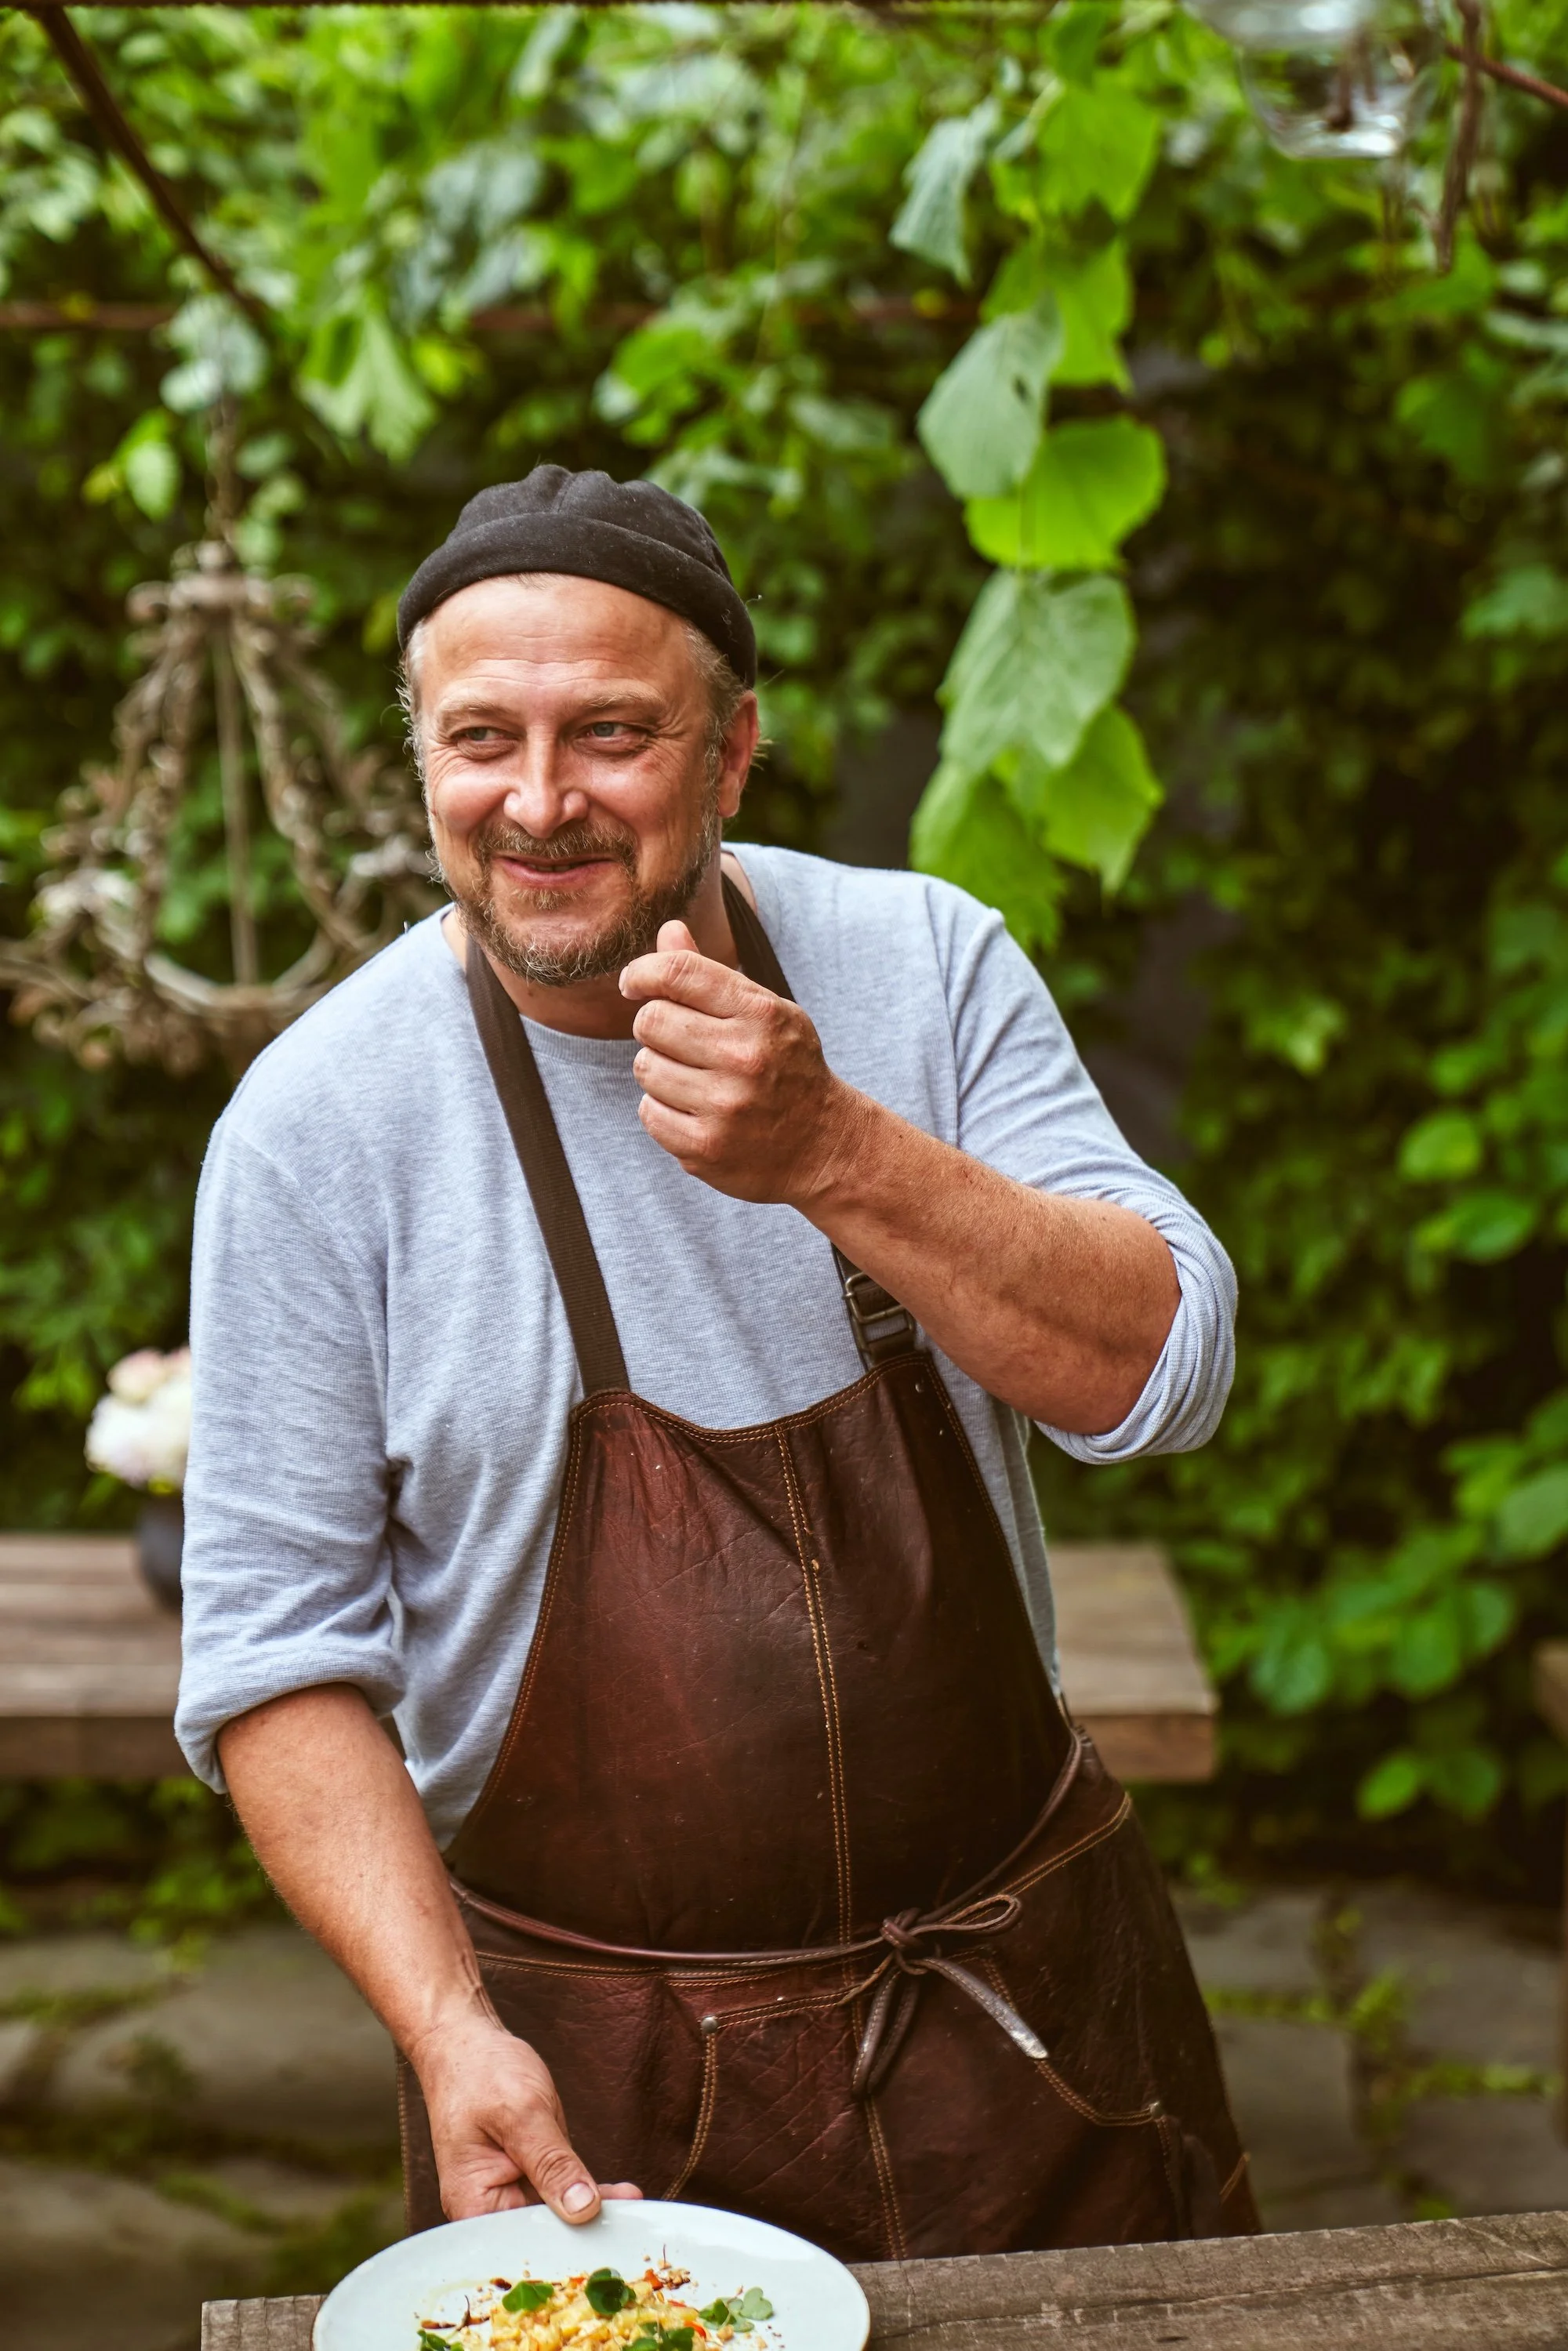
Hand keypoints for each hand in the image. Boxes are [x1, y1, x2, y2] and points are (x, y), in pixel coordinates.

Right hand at [415, 2016, 641, 2222]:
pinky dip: (587, 2190)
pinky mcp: (526, 2172)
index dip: (565, 2243)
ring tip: (635, 2208)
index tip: (606, 2239)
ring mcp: (508, 2190)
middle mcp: (487, 2206)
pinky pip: (559, 2190)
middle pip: (541, 2233)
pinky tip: (621, 2194)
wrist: (466, 2042)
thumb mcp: (522, 2114)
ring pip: (555, 2213)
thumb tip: (582, 2209)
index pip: (523, 2241)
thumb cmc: (480, 2072)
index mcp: (473, 2203)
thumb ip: (552, 2163)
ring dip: (593, 2211)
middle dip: (583, 2231)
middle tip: (631, 2224)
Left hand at [620, 920, 867, 1205]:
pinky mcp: (705, 1147)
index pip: (678, 972)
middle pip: (650, 1020)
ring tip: (695, 1081)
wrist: (825, 1146)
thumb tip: (668, 930)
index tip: (634, 982)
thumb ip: (710, 974)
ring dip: (660, 1071)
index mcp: (761, 1014)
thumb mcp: (766, 1012)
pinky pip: (648, 1113)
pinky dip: (663, 1111)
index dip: (642, 972)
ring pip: (645, 1067)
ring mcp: (725, 1106)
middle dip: (655, 1027)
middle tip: (679, 1041)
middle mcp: (744, 1057)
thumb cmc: (787, 1067)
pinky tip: (696, 1112)